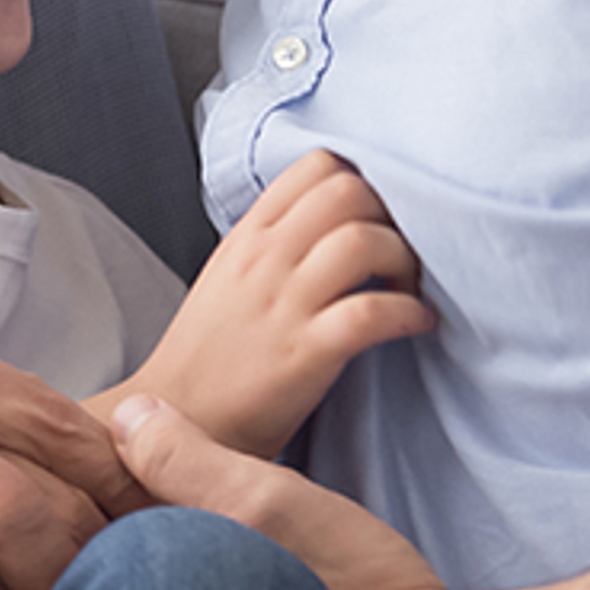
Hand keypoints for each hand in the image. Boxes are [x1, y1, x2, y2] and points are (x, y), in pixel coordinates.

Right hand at [109, 151, 433, 457]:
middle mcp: (265, 260)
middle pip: (348, 191)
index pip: (317, 165)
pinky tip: (415, 324)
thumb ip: (273, 241)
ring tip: (408, 289)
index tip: (377, 215)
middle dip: (391, 215)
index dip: (363, 180)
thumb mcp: (227, 277)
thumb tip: (332, 219)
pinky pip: (373, 312)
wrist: (174, 423)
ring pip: (364, 241)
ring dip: (404, 261)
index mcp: (249, 237)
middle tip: (398, 253)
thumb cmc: (207, 359)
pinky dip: (409, 313)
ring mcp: (283, 305)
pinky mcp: (305, 353)